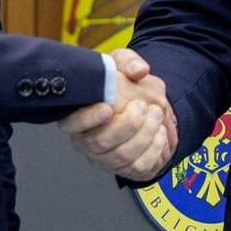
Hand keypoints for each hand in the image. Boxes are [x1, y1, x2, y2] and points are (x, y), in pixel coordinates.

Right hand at [57, 50, 178, 180]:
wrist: (137, 102)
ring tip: (156, 117)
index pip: (71, 123)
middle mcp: (85, 141)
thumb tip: (140, 71)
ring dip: (145, 136)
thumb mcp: (121, 63)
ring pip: (122, 156)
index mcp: (76, 115)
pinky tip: (159, 134)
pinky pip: (138, 168)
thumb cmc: (120, 83)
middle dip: (128, 124)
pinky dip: (154, 151)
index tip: (107, 108)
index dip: (87, 119)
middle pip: (101, 142)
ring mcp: (102, 158)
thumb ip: (128, 61)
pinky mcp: (121, 168)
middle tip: (144, 107)